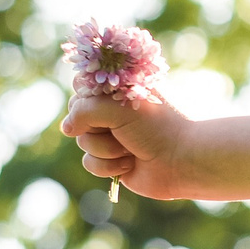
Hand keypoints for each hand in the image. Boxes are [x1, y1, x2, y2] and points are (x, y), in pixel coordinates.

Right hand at [60, 91, 204, 200]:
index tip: (99, 103)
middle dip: (95, 125)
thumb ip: (84, 110)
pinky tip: (131, 164)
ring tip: (131, 148)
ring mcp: (112, 137)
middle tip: (118, 127)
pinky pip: (89, 162)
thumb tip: (66, 129)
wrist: (183, 161)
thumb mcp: (118, 107)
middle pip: (76, 114)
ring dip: (105, 147)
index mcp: (119, 90)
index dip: (85, 96)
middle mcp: (113, 112)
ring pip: (82, 141)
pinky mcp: (112, 161)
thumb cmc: (157, 127)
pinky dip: (108, 165)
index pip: (83, 83)